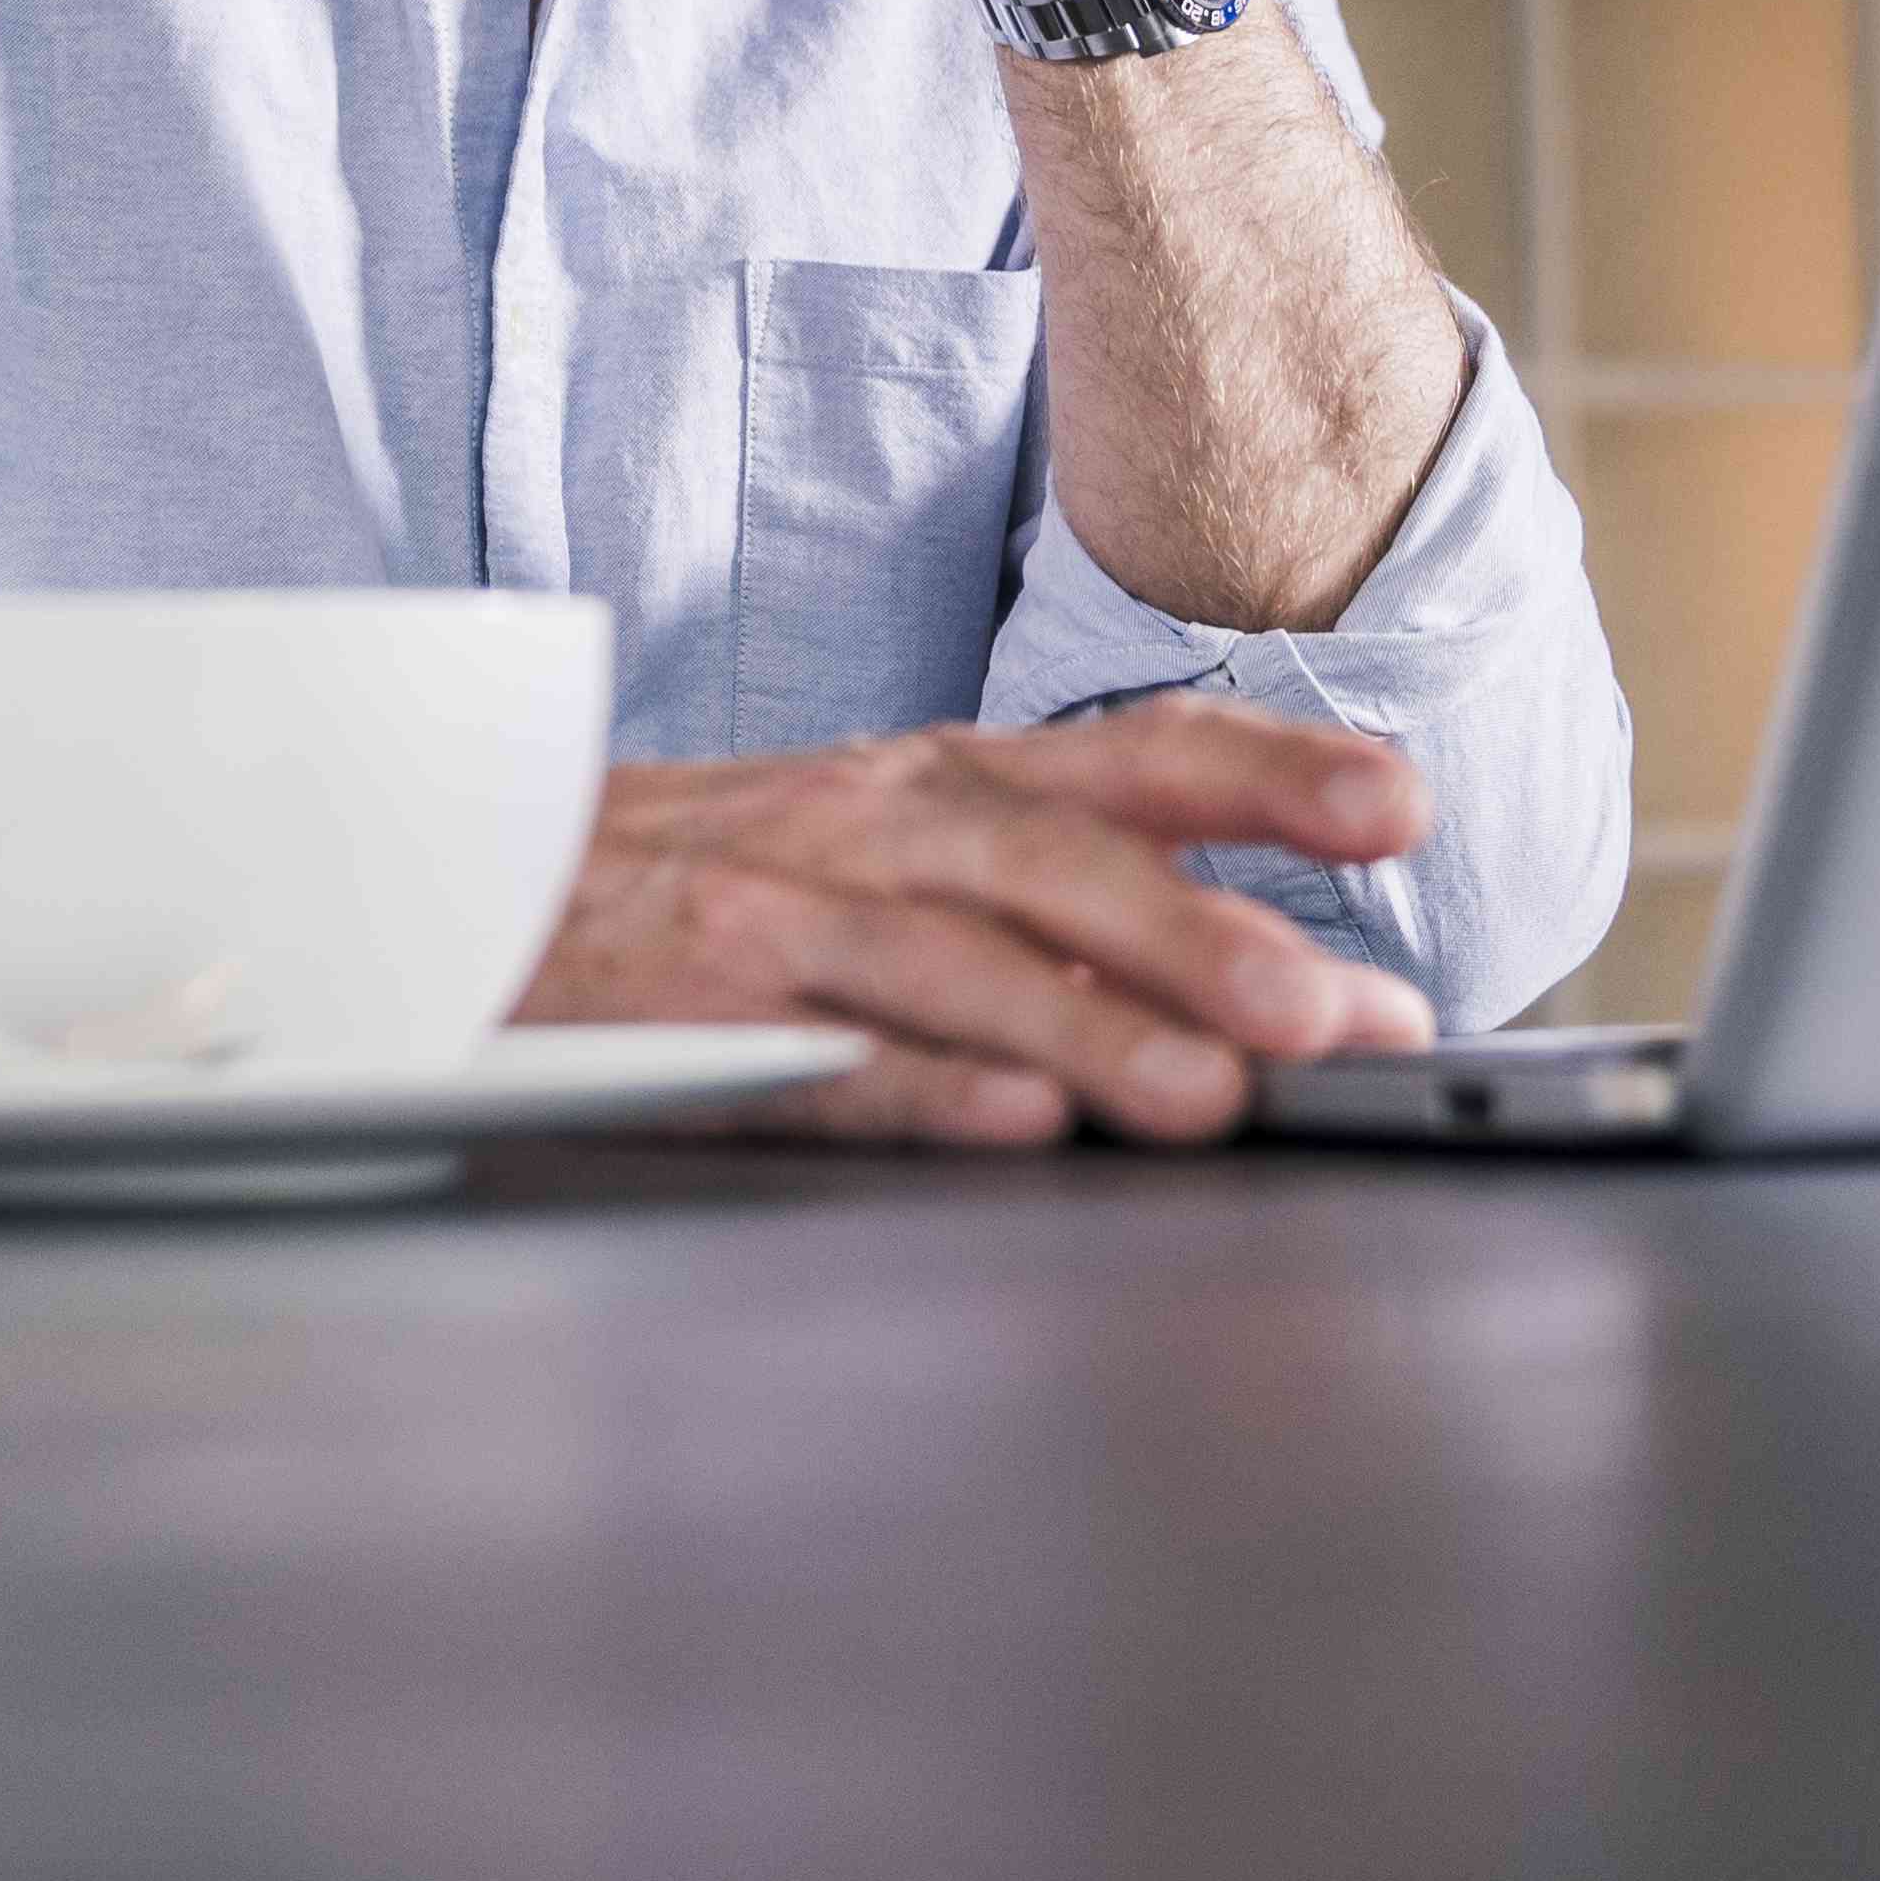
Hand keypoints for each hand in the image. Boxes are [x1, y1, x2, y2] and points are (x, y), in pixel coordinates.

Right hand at [517, 697, 1440, 1146]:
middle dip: (1208, 932)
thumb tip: (1286, 996)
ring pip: (958, 962)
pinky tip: (1008, 1124)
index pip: (1139, 755)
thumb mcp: (903, 850)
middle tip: (1333, 1010)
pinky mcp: (698, 1017)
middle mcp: (883, 827)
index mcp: (952, 779)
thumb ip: (1076, 914)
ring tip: (1207, 1101)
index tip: (1405, 810)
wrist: (475, 875)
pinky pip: (822, 1060)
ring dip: (1091, 1031)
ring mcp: (786, 917)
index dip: (1275, 776)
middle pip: (1062, 860)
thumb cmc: (728, 879)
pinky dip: (919, 1089)